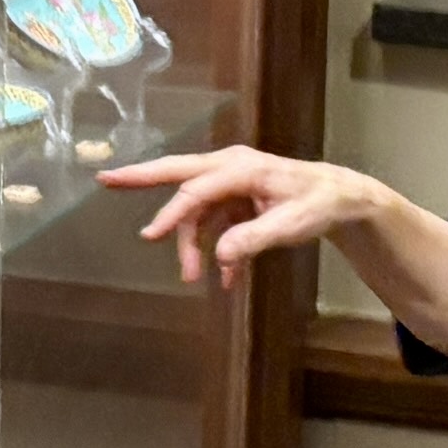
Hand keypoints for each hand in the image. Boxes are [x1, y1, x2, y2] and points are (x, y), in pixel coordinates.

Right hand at [112, 146, 447, 346]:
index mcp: (243, 168)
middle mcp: (231, 167)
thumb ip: (256, 238)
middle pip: (178, 172)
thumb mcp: (294, 223)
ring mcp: (232, 182)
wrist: (343, 198)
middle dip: (141, 177)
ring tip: (197, 279)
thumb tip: (221, 256)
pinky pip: (215, 224)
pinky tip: (225, 279)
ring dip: (192, 245)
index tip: (149, 237)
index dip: (171, 215)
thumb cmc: (321, 203)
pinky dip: (217, 251)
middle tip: (105, 179)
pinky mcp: (237, 198)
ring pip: (197, 212)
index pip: (196, 190)